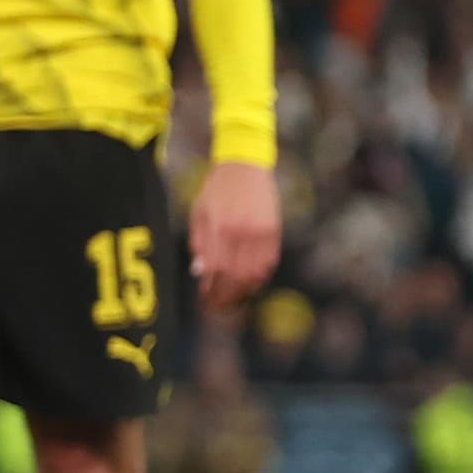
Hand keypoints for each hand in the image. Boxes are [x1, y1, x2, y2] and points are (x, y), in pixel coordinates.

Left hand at [188, 160, 282, 312]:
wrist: (244, 164)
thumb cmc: (216, 189)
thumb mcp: (199, 213)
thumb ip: (198, 242)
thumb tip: (201, 273)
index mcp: (218, 227)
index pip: (215, 270)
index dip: (211, 290)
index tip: (205, 301)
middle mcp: (240, 232)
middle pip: (235, 277)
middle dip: (226, 297)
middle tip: (218, 307)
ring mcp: (259, 232)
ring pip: (254, 274)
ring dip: (243, 292)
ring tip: (234, 300)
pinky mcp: (273, 230)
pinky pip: (269, 262)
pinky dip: (260, 278)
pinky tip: (251, 284)